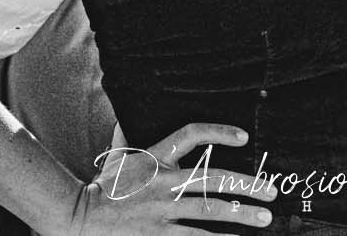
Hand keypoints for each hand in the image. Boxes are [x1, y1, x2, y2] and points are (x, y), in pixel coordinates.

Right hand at [71, 124, 275, 235]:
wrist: (76, 217)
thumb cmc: (99, 188)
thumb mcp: (117, 159)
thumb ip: (130, 144)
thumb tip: (130, 127)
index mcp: (155, 158)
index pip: (191, 134)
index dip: (218, 132)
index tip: (243, 136)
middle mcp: (163, 182)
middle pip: (214, 179)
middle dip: (246, 185)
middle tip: (271, 192)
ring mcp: (161, 211)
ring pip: (210, 212)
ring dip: (241, 215)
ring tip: (264, 220)